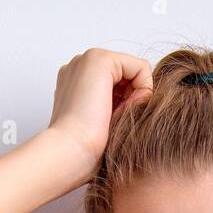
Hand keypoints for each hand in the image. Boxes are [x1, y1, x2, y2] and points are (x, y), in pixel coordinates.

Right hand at [46, 47, 153, 184]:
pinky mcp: (100, 60)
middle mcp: (80, 67)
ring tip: (118, 117)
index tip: (115, 123)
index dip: (128, 104)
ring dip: (135, 96)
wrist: (69, 152)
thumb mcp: (104, 124)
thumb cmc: (82, 149)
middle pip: (128, 76)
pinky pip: (141, 67)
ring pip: (135, 71)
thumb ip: (116, 107)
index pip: (119, 84)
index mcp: (76, 83)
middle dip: (132, 99)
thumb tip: (142, 100)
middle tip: (118, 121)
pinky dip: (143, 89)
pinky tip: (126, 108)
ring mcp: (87, 60)